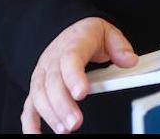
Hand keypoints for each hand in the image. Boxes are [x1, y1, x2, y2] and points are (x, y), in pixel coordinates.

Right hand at [22, 17, 136, 133]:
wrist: (68, 30)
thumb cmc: (87, 36)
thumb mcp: (108, 33)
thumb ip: (120, 47)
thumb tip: (130, 60)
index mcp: (72, 46)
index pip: (70, 60)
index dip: (74, 78)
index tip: (82, 93)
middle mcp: (52, 61)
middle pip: (53, 83)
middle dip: (63, 105)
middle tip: (75, 122)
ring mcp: (42, 75)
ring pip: (39, 96)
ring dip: (50, 115)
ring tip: (65, 130)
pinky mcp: (36, 88)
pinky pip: (29, 106)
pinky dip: (30, 123)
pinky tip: (36, 136)